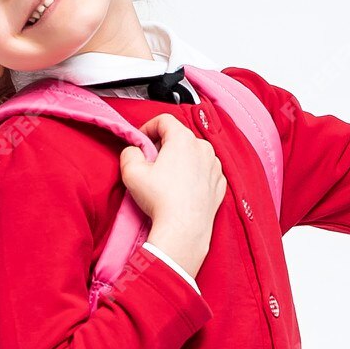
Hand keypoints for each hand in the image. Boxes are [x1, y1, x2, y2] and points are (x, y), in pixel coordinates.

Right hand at [119, 114, 225, 277]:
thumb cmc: (161, 200)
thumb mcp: (131, 171)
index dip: (148, 127)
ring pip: (193, 153)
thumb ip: (129, 151)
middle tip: (151, 162)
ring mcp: (215, 165)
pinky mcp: (219, 182)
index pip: (164, 120)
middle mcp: (203, 148)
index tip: (142, 141)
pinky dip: (193, 174)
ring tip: (166, 178)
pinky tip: (181, 188)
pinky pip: (204, 170)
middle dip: (164, 145)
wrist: (184, 228)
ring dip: (179, 159)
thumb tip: (135, 150)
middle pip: (180, 136)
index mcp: (183, 139)